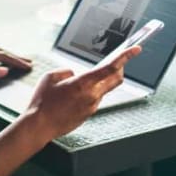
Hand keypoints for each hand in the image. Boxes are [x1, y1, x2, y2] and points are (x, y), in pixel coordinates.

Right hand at [24, 46, 141, 138]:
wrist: (39, 126)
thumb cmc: (42, 103)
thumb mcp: (51, 77)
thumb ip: (66, 72)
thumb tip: (74, 75)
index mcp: (83, 83)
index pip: (110, 68)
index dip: (125, 56)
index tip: (135, 49)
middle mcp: (92, 96)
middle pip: (116, 79)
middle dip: (120, 68)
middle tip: (117, 62)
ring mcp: (92, 107)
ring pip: (104, 90)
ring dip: (99, 82)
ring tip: (79, 83)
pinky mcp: (88, 115)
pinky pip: (94, 99)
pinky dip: (90, 93)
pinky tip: (73, 96)